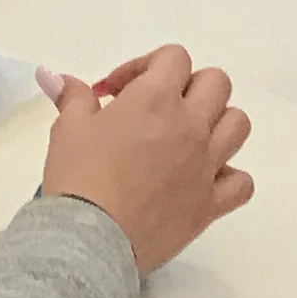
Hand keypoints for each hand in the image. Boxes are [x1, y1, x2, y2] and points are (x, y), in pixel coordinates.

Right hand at [38, 44, 252, 272]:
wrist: (90, 239)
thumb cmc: (78, 176)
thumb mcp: (68, 128)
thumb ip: (72, 96)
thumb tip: (54, 75)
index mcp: (156, 99)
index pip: (174, 57)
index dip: (145, 66)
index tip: (117, 93)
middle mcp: (190, 126)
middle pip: (216, 83)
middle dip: (187, 87)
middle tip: (155, 110)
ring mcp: (207, 165)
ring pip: (238, 125)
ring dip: (216, 123)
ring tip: (186, 139)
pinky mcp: (211, 204)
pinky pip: (242, 183)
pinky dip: (228, 177)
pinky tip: (203, 180)